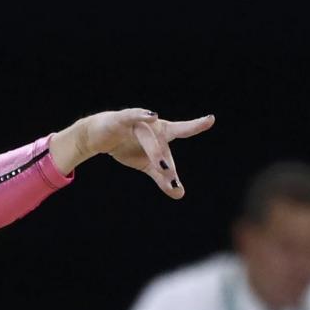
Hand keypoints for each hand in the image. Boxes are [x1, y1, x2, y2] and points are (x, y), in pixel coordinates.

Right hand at [50, 108, 214, 198]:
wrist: (98, 138)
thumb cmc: (127, 147)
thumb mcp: (146, 165)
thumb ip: (163, 179)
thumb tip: (180, 194)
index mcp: (162, 134)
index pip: (182, 130)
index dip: (196, 125)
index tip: (210, 119)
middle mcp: (153, 126)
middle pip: (162, 142)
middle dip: (166, 159)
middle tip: (172, 175)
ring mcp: (137, 122)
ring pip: (147, 137)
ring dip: (153, 151)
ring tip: (159, 167)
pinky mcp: (121, 120)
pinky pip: (132, 116)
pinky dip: (140, 115)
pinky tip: (151, 117)